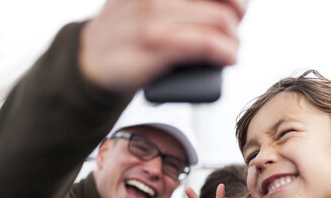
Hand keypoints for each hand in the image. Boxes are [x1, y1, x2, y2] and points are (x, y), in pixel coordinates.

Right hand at [79, 0, 245, 93]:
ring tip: (231, 49)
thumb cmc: (127, 30)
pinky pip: (205, 44)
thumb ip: (179, 2)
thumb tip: (225, 8)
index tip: (238, 8)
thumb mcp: (147, 1)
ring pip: (218, 22)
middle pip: (220, 2)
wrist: (92, 59)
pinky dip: (225, 51)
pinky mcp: (155, 46)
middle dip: (236, 18)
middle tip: (233, 32)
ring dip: (233, 40)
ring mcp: (152, 17)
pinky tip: (228, 57)